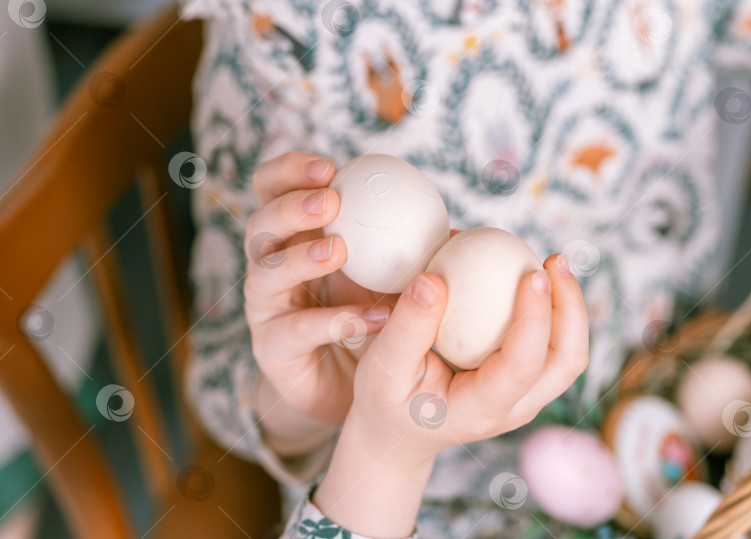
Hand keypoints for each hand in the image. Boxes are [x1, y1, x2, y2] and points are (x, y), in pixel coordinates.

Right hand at [244, 151, 396, 435]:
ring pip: (266, 275)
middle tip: (330, 201)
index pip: (272, 190)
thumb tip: (457, 233)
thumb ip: (404, 251)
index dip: (290, 171)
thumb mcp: (384, 279)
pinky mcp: (272, 351)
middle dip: (291, 207)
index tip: (330, 167)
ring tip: (339, 249)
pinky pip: (295, 332)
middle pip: (260, 226)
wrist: (349, 389)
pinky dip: (333, 320)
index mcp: (292, 239)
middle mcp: (270, 269)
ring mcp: (266, 311)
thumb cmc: (368, 320)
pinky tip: (370, 317)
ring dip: (301, 256)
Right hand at [313, 254, 588, 536]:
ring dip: (569, 306)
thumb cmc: (386, 399)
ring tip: (552, 263)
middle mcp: (514, 409)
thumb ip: (407, 326)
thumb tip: (432, 280)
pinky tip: (531, 278)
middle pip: (567, 361)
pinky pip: (554, 346)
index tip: (531, 272)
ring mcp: (525, 398)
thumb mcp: (380, 366)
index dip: (535, 316)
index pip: (523, 364)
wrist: (398, 431)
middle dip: (571, 307)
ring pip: (570, 354)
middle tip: (553, 260)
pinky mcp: (523, 383)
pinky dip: (553, 311)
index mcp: (481, 410)